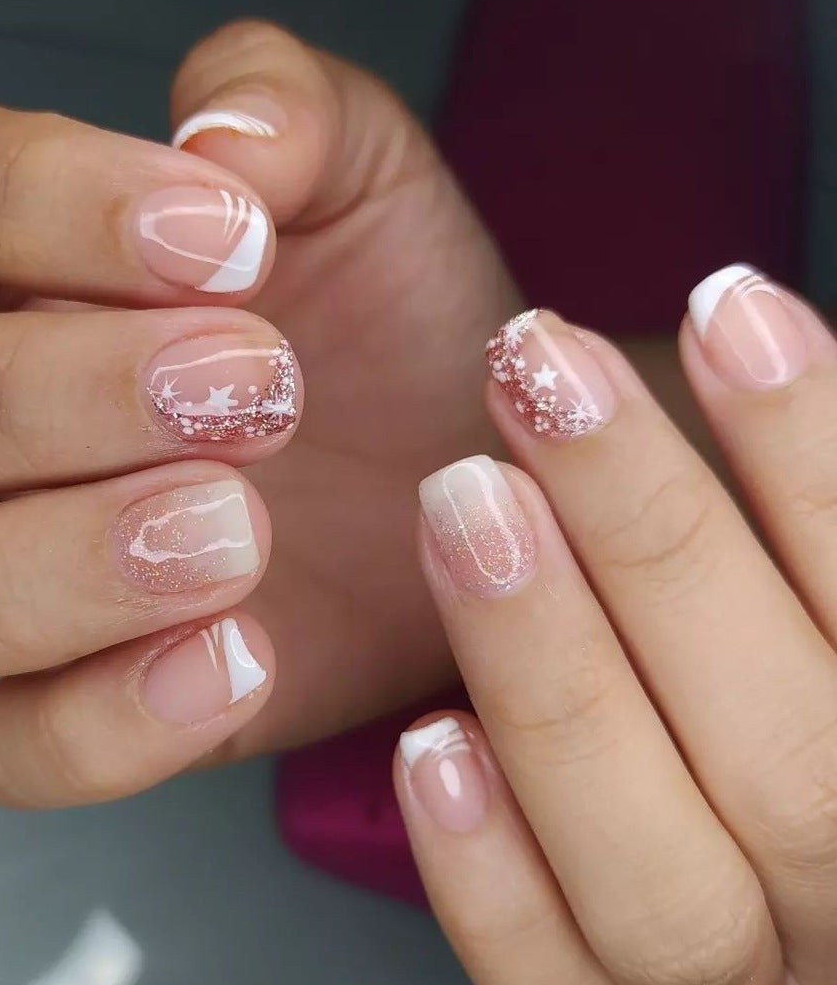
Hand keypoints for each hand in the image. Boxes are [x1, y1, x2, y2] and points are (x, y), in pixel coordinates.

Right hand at [0, 18, 526, 800]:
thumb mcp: (370, 181)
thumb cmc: (407, 329)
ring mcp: (22, 575)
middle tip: (247, 394)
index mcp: (23, 271)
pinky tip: (239, 652)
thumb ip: (289, 107)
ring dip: (55, 564)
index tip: (225, 244)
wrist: (480, 476)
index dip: (32, 202)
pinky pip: (9, 748)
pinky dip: (109, 718)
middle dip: (45, 396)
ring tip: (237, 527)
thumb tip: (217, 139)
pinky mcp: (93, 701)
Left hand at [395, 275, 836, 981]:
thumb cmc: (795, 709)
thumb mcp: (812, 620)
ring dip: (556, 674)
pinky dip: (491, 879)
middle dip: (658, 537)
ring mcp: (748, 981)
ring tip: (464, 502)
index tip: (726, 309)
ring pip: (667, 880)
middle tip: (537, 374)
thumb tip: (759, 349)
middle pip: (792, 755)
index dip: (821, 456)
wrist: (785, 899)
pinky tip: (430, 746)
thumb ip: (798, 546)